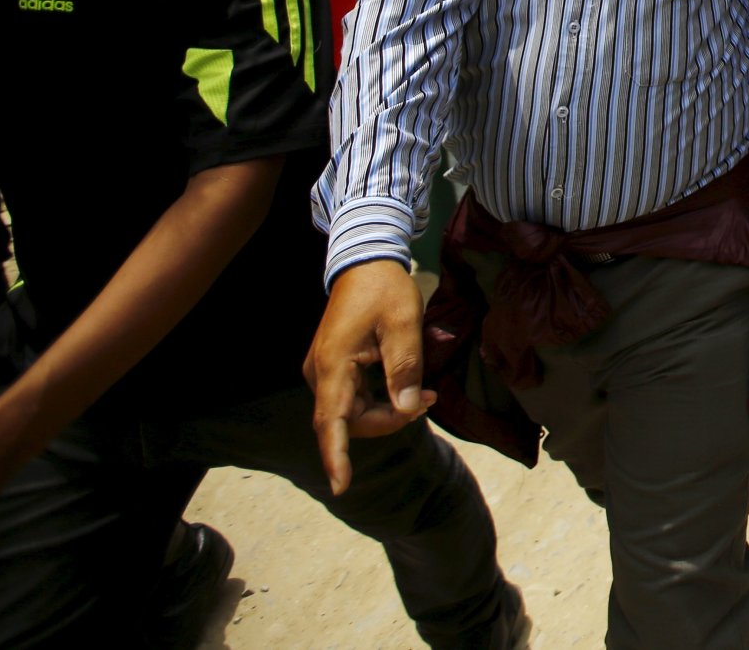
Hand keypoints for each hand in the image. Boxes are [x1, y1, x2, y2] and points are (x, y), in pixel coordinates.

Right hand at [304, 258, 432, 494]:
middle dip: (389, 420)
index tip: (341, 486)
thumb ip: (405, 369)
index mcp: (334, 365)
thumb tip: (405, 411)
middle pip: (350, 420)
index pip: (332, 421)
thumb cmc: (385, 290)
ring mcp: (324, 371)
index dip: (336, 456)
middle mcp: (320, 373)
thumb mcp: (405, 325)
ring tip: (423, 392)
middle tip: (428, 400)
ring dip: (386, 411)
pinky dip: (379, 399)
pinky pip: (353, 398)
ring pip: (353, 411)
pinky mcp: (333, 368)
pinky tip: (404, 387)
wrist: (365, 262)